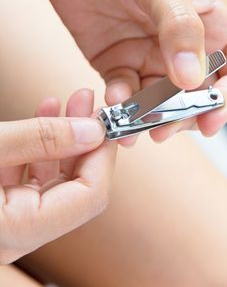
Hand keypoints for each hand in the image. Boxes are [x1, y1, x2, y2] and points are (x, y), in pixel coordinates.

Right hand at [0, 89, 116, 263]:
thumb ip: (42, 139)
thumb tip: (92, 131)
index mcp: (19, 228)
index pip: (90, 195)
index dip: (103, 154)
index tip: (107, 122)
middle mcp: (21, 232)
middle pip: (76, 185)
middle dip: (85, 139)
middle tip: (89, 105)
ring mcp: (13, 220)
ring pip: (55, 178)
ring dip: (64, 138)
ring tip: (69, 104)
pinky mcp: (5, 206)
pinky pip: (33, 176)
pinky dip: (40, 146)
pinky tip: (44, 117)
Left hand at [9, 0, 226, 141]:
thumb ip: (179, 28)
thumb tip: (192, 78)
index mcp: (206, 21)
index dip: (224, 98)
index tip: (211, 120)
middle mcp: (180, 44)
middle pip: (192, 93)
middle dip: (181, 116)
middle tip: (164, 130)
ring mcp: (148, 55)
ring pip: (157, 100)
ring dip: (148, 117)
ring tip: (135, 127)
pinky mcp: (118, 62)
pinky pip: (125, 93)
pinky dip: (121, 103)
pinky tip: (113, 103)